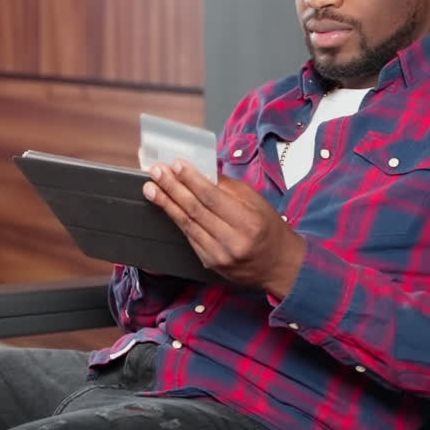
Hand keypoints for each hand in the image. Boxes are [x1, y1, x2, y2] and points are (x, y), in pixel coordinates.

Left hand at [143, 160, 305, 297]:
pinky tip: (165, 206)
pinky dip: (176, 220)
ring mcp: (219, 256)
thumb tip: (201, 169)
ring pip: (187, 225)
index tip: (175, 164)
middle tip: (156, 172)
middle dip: (172, 188)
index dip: (191, 180)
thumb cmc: (268, 228)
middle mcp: (232, 241)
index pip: (213, 198)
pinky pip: (189, 237)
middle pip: (195, 210)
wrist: (278, 265)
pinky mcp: (209, 263)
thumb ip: (228, 187)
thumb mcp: (257, 202)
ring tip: (151, 188)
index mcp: (248, 222)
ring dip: (167, 204)